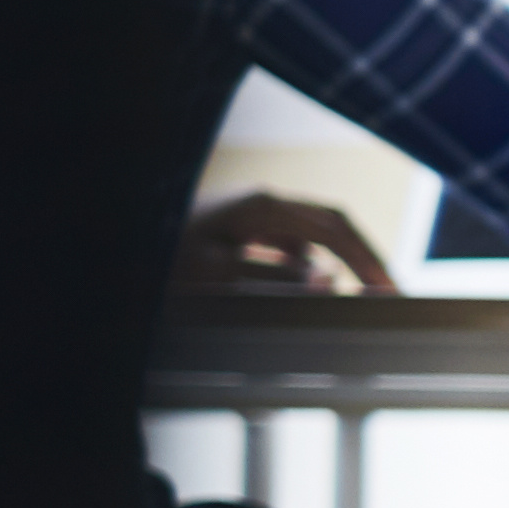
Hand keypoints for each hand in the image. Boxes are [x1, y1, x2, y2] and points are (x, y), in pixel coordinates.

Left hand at [177, 192, 393, 296]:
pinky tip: (302, 292)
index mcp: (263, 206)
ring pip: (306, 241)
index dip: (368, 259)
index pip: (335, 227)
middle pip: (328, 229)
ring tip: (348, 303)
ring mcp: (250, 216)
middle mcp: (261, 204)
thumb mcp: (217, 276)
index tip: (391, 290)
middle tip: (384, 297)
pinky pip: (282, 250)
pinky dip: (298, 272)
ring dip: (326, 269)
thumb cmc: (160, 258)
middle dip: (359, 262)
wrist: (117, 247)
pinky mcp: (237, 231)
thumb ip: (275, 279)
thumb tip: (328, 280)